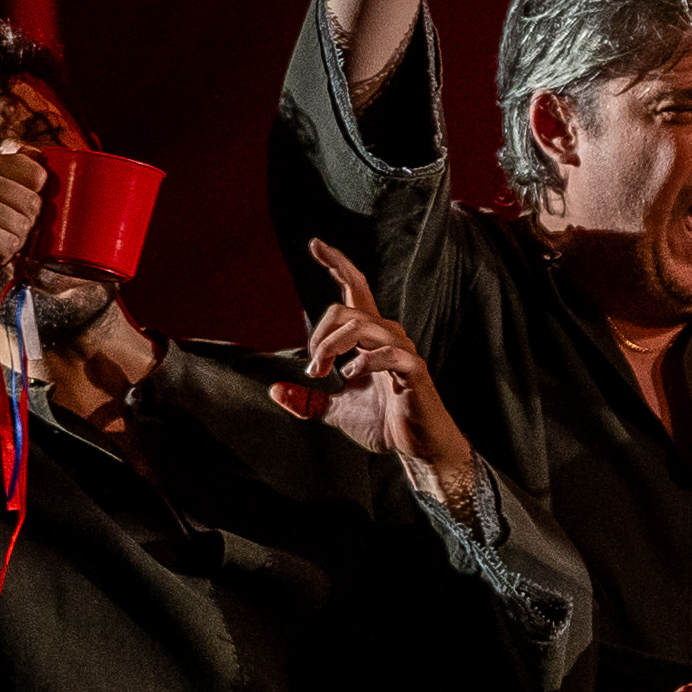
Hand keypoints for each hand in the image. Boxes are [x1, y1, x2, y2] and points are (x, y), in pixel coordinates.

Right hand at [0, 143, 51, 346]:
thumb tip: (39, 152)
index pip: (37, 173)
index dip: (35, 199)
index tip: (13, 209)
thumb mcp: (4, 201)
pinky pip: (9, 243)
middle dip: (25, 225)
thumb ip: (20, 177)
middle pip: (33, 201)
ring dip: (14, 241)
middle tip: (0, 231)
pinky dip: (3, 255)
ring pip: (23, 224)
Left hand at [275, 238, 458, 484]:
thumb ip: (307, 399)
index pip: (355, 290)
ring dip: (332, 347)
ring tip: (324, 374)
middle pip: (346, 310)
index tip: (315, 245)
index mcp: (371, 337)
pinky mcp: (413, 371)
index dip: (338, 265)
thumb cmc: (382, 422)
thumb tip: (274, 390)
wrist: (417, 446)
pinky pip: (387, 353)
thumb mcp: (333, 411)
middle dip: (320, 337)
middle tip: (313, 371)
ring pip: (362, 326)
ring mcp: (402, 351)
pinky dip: (363, 362)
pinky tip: (350, 376)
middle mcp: (388, 335)